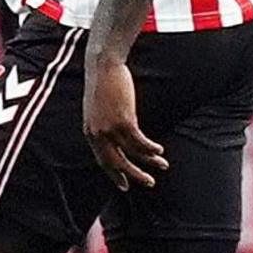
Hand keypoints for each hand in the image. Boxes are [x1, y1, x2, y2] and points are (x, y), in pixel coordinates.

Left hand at [84, 51, 166, 189]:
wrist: (102, 66)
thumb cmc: (102, 85)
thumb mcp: (98, 109)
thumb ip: (104, 124)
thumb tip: (115, 135)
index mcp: (90, 132)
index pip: (102, 160)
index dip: (114, 174)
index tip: (124, 186)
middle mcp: (97, 134)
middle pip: (116, 163)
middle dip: (133, 175)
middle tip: (148, 183)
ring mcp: (110, 128)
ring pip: (132, 153)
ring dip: (149, 162)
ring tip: (163, 166)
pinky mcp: (123, 120)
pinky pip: (140, 142)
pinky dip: (151, 148)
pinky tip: (160, 151)